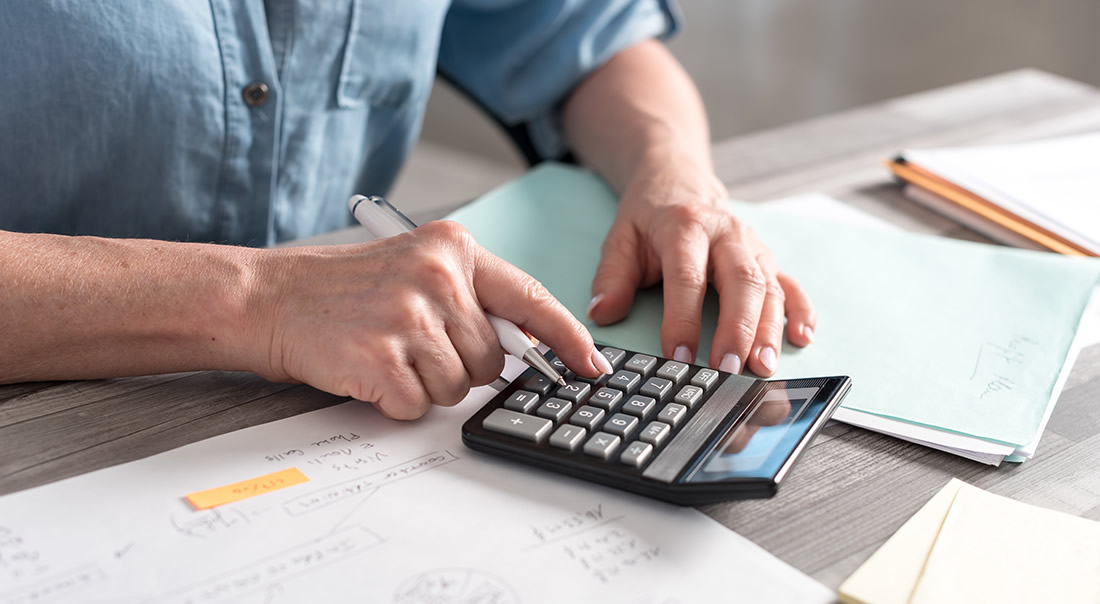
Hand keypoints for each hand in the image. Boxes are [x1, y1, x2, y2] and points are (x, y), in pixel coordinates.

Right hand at [246, 221, 607, 418]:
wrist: (270, 298)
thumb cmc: (345, 290)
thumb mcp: (416, 268)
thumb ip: (473, 298)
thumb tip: (529, 349)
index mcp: (453, 249)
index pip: (530, 298)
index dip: (567, 338)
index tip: (592, 365)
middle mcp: (437, 277)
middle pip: (492, 359)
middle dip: (461, 366)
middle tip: (412, 343)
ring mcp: (408, 316)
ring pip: (458, 387)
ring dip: (425, 384)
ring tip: (386, 351)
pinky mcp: (381, 357)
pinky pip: (417, 405)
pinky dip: (394, 400)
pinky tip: (368, 369)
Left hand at [586, 156, 815, 375]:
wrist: (679, 181)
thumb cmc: (649, 217)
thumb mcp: (620, 238)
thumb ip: (611, 277)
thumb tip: (602, 313)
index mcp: (685, 226)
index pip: (687, 277)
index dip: (684, 319)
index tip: (679, 357)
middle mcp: (726, 233)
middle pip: (740, 281)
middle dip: (737, 329)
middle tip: (729, 369)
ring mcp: (752, 244)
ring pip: (768, 287)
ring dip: (769, 329)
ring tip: (762, 367)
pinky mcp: (767, 257)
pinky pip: (790, 283)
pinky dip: (800, 310)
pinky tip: (802, 337)